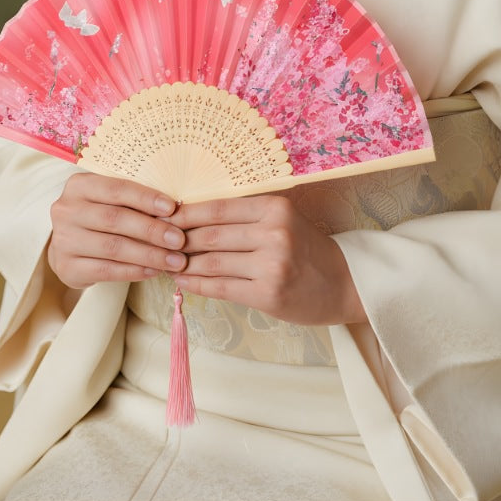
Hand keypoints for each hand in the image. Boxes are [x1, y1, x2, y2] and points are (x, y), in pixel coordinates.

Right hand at [48, 173, 186, 288]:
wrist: (70, 244)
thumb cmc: (100, 215)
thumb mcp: (111, 199)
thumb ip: (134, 200)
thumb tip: (174, 209)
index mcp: (79, 185)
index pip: (116, 189)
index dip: (146, 198)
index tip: (172, 208)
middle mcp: (66, 211)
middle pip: (115, 219)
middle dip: (152, 230)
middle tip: (179, 240)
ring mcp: (63, 240)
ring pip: (113, 247)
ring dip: (149, 255)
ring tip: (175, 260)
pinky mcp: (67, 267)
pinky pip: (106, 270)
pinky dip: (134, 271)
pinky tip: (154, 271)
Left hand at [168, 195, 366, 324]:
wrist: (344, 283)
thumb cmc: (305, 248)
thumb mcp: (280, 220)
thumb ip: (243, 217)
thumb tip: (189, 218)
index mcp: (274, 207)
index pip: (217, 207)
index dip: (185, 214)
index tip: (163, 217)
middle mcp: (274, 232)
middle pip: (210, 235)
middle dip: (178, 240)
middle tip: (157, 242)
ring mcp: (272, 264)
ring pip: (211, 261)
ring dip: (183, 263)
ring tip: (165, 262)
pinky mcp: (269, 294)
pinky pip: (220, 287)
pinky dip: (196, 283)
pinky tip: (182, 280)